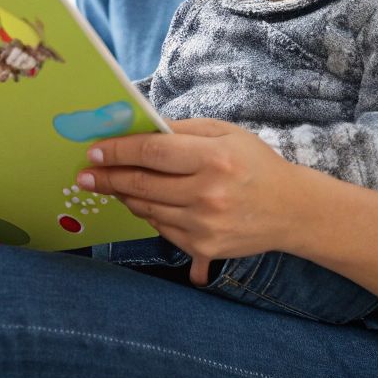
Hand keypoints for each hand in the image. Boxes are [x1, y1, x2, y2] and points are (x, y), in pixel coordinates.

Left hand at [78, 118, 306, 284]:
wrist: (292, 211)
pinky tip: (141, 201)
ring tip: (111, 184)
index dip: (118, 151)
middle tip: (85, 174)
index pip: (153, 153)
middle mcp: (208, 194)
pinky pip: (161, 229)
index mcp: (215, 158)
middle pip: (142, 184)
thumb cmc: (256, 165)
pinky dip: (148, 214)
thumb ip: (183, 130)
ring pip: (147, 209)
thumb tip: (140, 129)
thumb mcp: (227, 134)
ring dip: (124, 196)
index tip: (94, 151)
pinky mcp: (204, 248)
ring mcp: (205, 225)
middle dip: (107, 177)